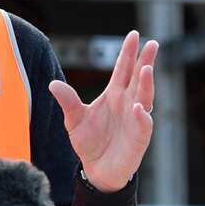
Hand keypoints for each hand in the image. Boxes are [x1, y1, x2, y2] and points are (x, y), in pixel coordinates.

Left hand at [48, 30, 158, 192]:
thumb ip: (67, 101)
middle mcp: (128, 103)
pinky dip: (141, 116)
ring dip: (147, 84)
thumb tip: (53, 84)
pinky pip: (143, 125)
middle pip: (139, 78)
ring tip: (146, 69)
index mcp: (114, 95)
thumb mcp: (74, 120)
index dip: (128, 53)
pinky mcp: (139, 138)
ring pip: (145, 98)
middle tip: (152, 44)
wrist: (96, 170)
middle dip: (145, 61)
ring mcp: (136, 119)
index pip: (123, 69)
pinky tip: (138, 108)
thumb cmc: (89, 142)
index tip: (134, 35)